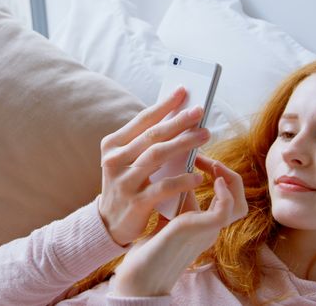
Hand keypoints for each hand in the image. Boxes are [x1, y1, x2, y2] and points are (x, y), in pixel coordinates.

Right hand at [98, 86, 210, 245]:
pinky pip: (163, 187)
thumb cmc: (127, 185)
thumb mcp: (129, 161)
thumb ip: (146, 143)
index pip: (142, 120)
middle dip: (179, 121)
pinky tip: (198, 176)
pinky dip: (183, 180)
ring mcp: (124, 182)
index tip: (183, 92)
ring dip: (184, 143)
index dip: (164, 105)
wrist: (109, 224)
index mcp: (112, 145)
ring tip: (205, 135)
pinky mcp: (135, 203)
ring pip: (158, 157)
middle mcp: (115, 160)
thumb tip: (178, 118)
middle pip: (152, 136)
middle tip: (200, 111)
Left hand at [112, 155, 247, 296]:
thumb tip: (179, 164)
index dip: (218, 175)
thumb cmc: (151, 243)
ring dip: (229, 179)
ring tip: (214, 165)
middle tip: (208, 159)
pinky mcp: (201, 230)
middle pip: (240, 201)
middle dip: (228, 174)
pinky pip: (225, 210)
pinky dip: (224, 193)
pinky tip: (212, 179)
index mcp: (205, 224)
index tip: (199, 159)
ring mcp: (209, 230)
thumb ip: (179, 194)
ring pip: (239, 205)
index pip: (227, 197)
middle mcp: (211, 228)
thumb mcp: (170, 212)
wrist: (141, 271)